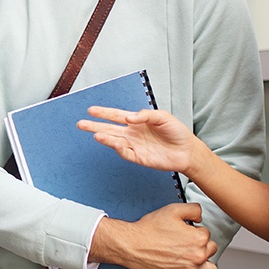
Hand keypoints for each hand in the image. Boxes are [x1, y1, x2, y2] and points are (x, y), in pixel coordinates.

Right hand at [79, 106, 197, 175]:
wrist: (187, 151)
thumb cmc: (176, 132)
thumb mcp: (163, 117)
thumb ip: (146, 115)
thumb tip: (130, 117)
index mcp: (137, 122)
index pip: (116, 116)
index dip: (104, 113)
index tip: (91, 110)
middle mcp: (132, 133)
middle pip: (109, 129)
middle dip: (95, 126)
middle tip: (81, 124)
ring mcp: (134, 146)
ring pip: (115, 141)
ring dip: (105, 138)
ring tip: (95, 134)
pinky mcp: (139, 158)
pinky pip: (126, 153)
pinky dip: (119, 149)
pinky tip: (115, 144)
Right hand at [93, 203, 216, 268]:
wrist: (132, 246)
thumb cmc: (149, 230)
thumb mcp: (173, 210)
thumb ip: (194, 209)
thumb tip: (200, 216)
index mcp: (199, 238)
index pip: (207, 233)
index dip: (195, 230)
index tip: (185, 232)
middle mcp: (198, 256)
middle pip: (211, 250)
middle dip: (201, 245)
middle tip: (186, 243)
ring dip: (203, 262)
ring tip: (191, 257)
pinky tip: (180, 266)